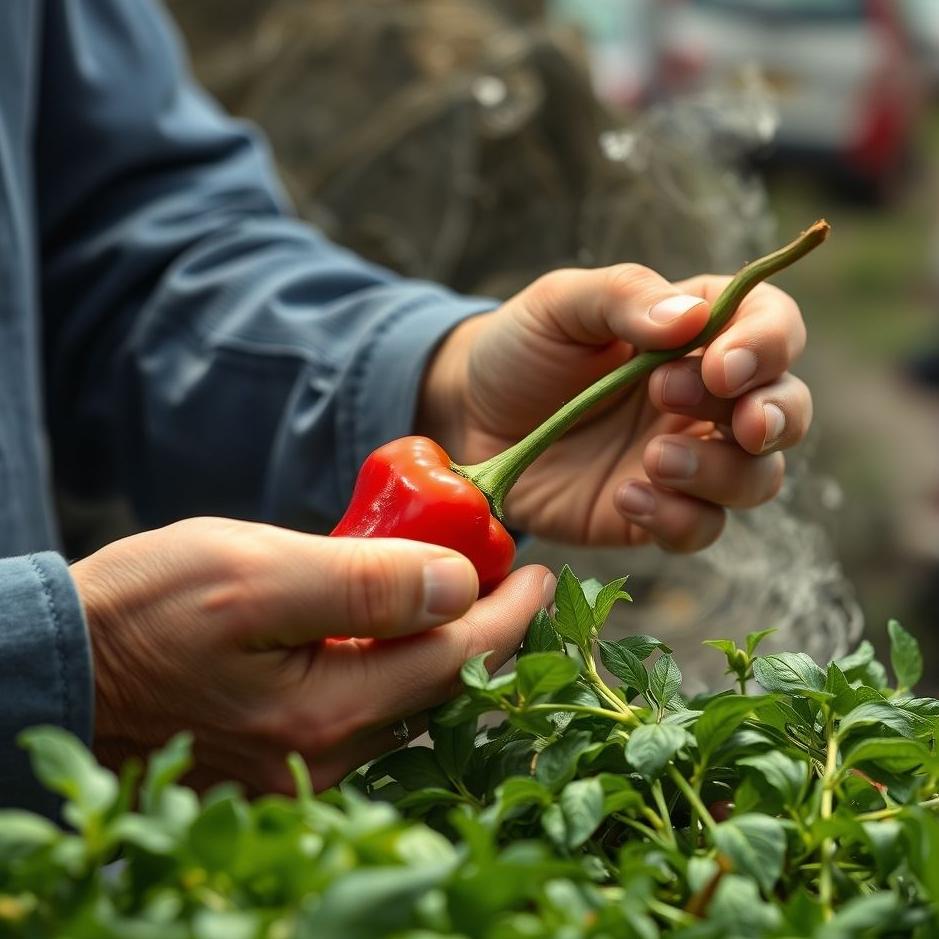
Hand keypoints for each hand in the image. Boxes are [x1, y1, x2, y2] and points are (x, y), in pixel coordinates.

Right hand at [70, 518, 550, 792]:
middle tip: (507, 571)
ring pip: (410, 699)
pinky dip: (400, 662)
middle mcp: (329, 753)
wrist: (63, 664)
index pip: (459, 659)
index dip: (513, 613)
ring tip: (462, 588)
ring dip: (446, 644)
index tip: (541, 569)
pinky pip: (370, 707)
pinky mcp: (286, 751)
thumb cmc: (144, 612)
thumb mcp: (253, 572)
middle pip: (444, 686)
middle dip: (489, 628)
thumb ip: (363, 583)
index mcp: (329, 711)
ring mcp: (306, 761)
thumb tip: (458, 584)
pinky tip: (396, 625)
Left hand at [421, 265, 810, 551]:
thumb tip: (693, 320)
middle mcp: (706, 398)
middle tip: (680, 408)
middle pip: (787, 409)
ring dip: (719, 472)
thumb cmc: (521, 348)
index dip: (766, 347)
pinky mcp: (657, 513)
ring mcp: (687, 458)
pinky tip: (625, 498)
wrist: (472, 418)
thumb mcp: (561, 304)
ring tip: (650, 460)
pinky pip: (701, 528)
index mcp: (699, 331)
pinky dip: (678, 518)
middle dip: (766, 416)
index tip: (717, 365)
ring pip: (759, 479)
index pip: (773, 328)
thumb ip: (624, 297)